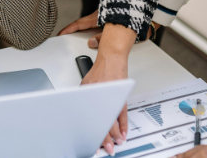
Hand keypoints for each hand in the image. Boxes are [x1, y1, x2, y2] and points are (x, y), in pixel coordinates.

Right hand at [58, 10, 160, 48]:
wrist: (149, 12)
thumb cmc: (137, 18)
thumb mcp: (118, 30)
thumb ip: (104, 37)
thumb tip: (92, 43)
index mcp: (99, 16)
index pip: (80, 23)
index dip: (69, 29)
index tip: (61, 34)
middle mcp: (102, 15)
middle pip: (84, 24)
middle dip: (75, 31)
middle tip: (66, 38)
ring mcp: (107, 16)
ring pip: (92, 25)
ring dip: (87, 32)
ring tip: (83, 42)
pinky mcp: (113, 19)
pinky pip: (101, 27)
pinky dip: (97, 32)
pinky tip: (99, 39)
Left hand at [79, 23, 137, 155]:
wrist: (111, 57)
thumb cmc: (101, 69)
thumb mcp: (88, 83)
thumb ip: (87, 97)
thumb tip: (83, 111)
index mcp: (88, 94)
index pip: (88, 117)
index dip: (89, 131)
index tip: (90, 140)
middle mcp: (98, 96)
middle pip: (101, 121)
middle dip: (103, 137)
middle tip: (105, 148)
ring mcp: (111, 96)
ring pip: (112, 120)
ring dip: (114, 134)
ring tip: (115, 144)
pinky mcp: (121, 96)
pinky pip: (122, 114)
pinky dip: (123, 125)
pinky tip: (123, 133)